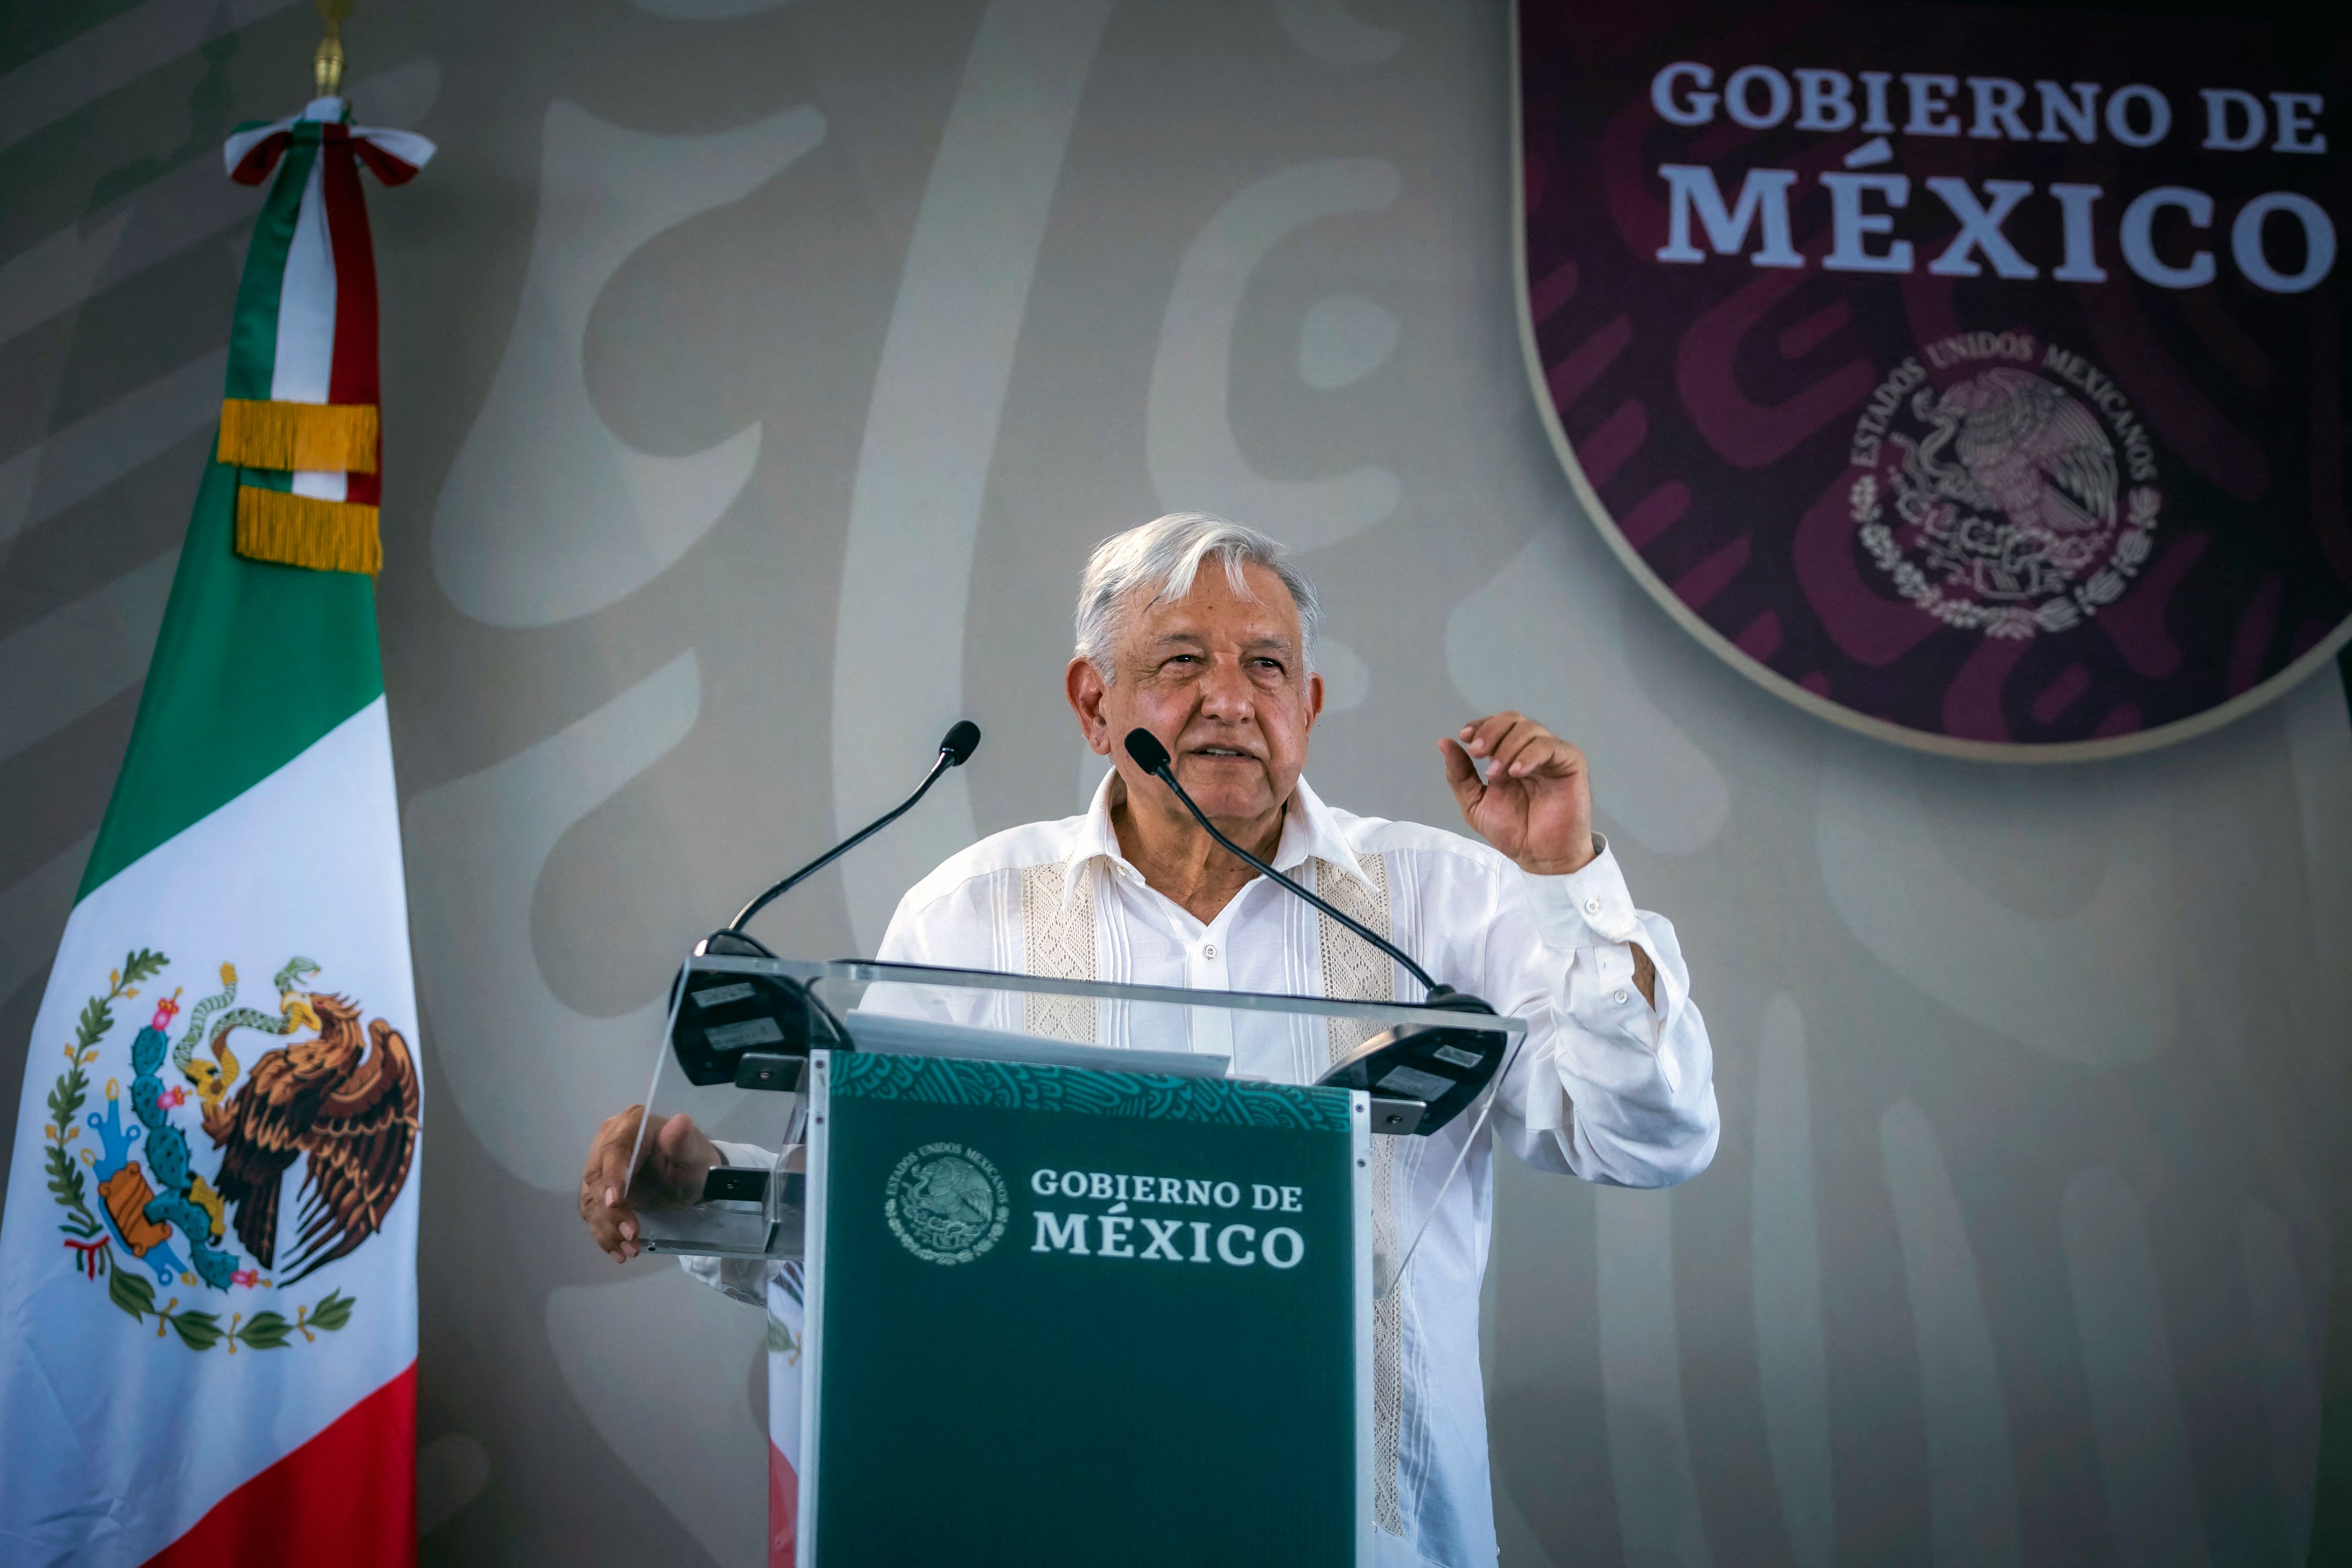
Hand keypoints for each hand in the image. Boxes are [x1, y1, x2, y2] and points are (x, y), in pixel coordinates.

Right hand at [579, 1105, 719, 1262]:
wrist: (688, 1176)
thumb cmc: (693, 1161)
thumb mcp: (694, 1153)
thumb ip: (683, 1141)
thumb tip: (680, 1122)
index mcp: (632, 1123)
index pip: (615, 1148)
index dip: (612, 1175)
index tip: (616, 1201)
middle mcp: (608, 1139)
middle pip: (597, 1176)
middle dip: (610, 1211)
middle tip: (630, 1234)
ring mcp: (600, 1165)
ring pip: (592, 1198)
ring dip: (607, 1227)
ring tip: (629, 1250)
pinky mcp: (598, 1189)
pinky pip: (593, 1212)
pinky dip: (603, 1234)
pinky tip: (618, 1252)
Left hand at [1439, 712, 1596, 875]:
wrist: (1538, 856)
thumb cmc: (1512, 832)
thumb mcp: (1475, 803)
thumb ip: (1460, 774)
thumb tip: (1444, 743)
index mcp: (1509, 755)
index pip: (1497, 725)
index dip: (1480, 725)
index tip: (1464, 737)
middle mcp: (1530, 750)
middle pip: (1512, 719)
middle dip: (1490, 731)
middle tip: (1477, 752)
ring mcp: (1551, 755)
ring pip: (1530, 729)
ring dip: (1506, 747)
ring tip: (1495, 773)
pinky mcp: (1571, 763)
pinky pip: (1550, 746)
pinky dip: (1529, 754)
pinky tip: (1516, 772)